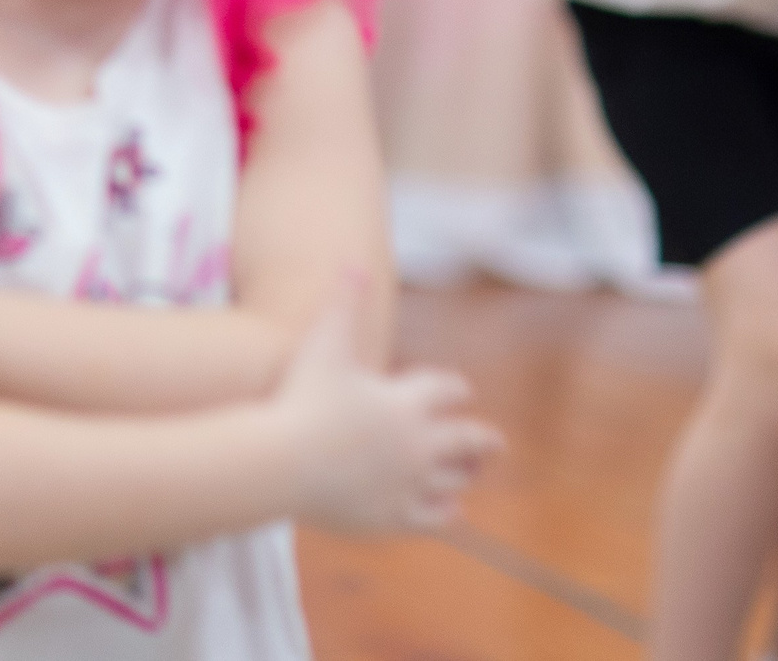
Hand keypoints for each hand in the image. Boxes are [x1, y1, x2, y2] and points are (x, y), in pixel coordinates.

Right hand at [270, 275, 501, 531]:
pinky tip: (451, 509)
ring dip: (464, 474)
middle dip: (483, 439)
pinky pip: (433, 517)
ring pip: (453, 480)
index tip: (460, 389)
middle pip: (466, 440)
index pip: (446, 389)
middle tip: (496, 442)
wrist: (281, 461)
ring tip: (469, 473)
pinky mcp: (394, 515)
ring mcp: (409, 483)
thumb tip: (353, 260)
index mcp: (407, 401)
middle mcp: (419, 443)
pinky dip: (446, 511)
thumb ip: (342, 303)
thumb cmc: (301, 398)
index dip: (453, 387)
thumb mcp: (324, 344)